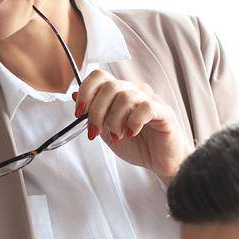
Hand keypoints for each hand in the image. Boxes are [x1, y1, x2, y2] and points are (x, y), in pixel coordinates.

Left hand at [74, 69, 192, 180]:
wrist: (161, 161)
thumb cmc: (137, 144)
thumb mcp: (106, 131)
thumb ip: (93, 114)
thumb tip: (75, 95)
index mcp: (120, 93)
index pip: (99, 76)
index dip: (86, 92)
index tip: (79, 113)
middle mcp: (135, 91)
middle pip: (109, 87)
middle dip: (97, 112)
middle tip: (97, 131)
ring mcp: (150, 100)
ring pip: (125, 97)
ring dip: (114, 121)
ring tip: (118, 135)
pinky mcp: (164, 112)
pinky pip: (145, 108)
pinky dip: (133, 122)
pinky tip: (131, 133)